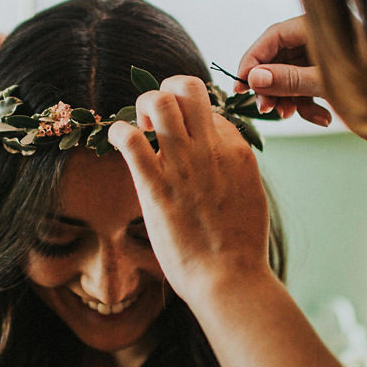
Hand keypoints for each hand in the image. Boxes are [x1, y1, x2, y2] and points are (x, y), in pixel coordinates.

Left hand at [108, 75, 275, 307]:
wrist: (230, 279)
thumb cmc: (240, 247)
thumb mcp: (249, 194)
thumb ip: (233, 169)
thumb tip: (218, 155)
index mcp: (237, 151)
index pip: (209, 109)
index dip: (191, 119)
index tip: (182, 139)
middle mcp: (210, 149)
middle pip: (186, 87)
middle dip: (166, 92)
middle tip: (157, 120)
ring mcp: (183, 165)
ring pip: (158, 101)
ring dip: (142, 107)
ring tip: (142, 130)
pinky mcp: (156, 186)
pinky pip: (130, 138)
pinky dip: (118, 131)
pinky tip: (117, 141)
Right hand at [240, 16, 366, 149]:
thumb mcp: (327, 86)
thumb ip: (288, 79)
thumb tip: (253, 77)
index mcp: (324, 28)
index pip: (274, 36)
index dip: (253, 59)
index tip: (240, 85)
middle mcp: (325, 38)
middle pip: (280, 56)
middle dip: (270, 83)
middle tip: (263, 107)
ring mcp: (330, 58)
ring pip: (291, 74)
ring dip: (287, 97)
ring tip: (288, 116)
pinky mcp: (335, 77)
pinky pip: (308, 87)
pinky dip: (307, 104)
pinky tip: (320, 118)